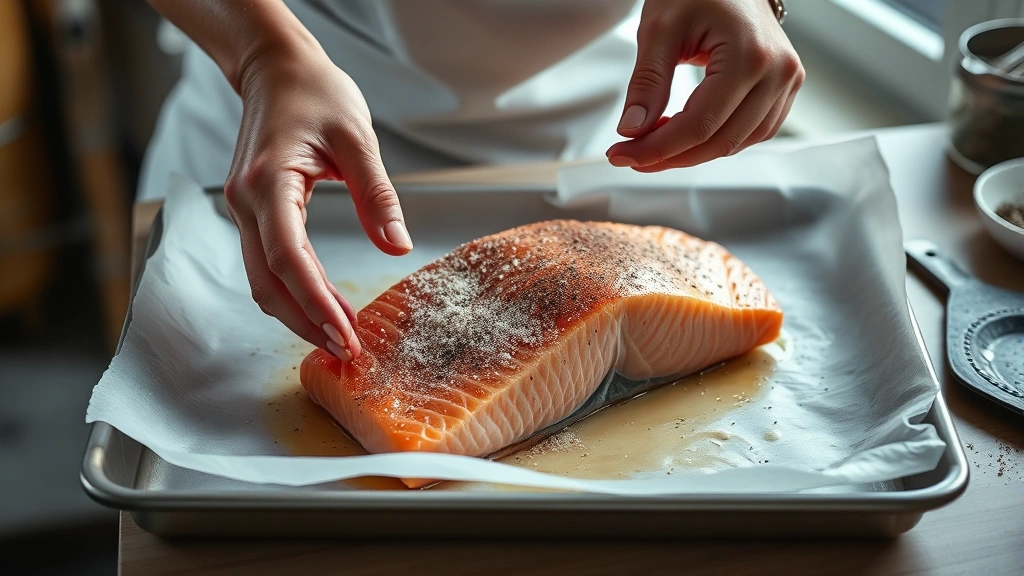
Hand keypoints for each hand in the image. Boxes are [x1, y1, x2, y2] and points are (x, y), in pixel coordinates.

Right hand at [224, 44, 412, 360]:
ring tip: (341, 335)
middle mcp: (246, 202)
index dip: (317, 303)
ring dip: (298, 312)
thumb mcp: (358, 138)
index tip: (347, 335)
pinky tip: (322, 304)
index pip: (289, 258)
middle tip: (348, 350)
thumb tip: (397, 247)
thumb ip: (378, 196)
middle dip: (306, 322)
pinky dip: (293, 291)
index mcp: (269, 182)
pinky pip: (266, 263)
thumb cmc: (316, 93)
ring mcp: (243, 209)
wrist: (276, 70)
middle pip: (268, 282)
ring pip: (263, 280)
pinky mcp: (252, 212)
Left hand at [606, 0, 803, 171]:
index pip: (700, 124)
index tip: (623, 154)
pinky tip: (686, 135)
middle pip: (719, 141)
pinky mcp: (783, 88)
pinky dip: (716, 140)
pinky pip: (751, 132)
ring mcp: (786, 81)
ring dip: (693, 153)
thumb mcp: (659, 29)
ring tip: (655, 142)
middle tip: (632, 154)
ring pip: (737, 144)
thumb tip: (633, 130)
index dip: (657, 148)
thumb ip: (648, 82)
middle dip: (670, 156)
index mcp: (750, 55)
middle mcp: (778, 72)